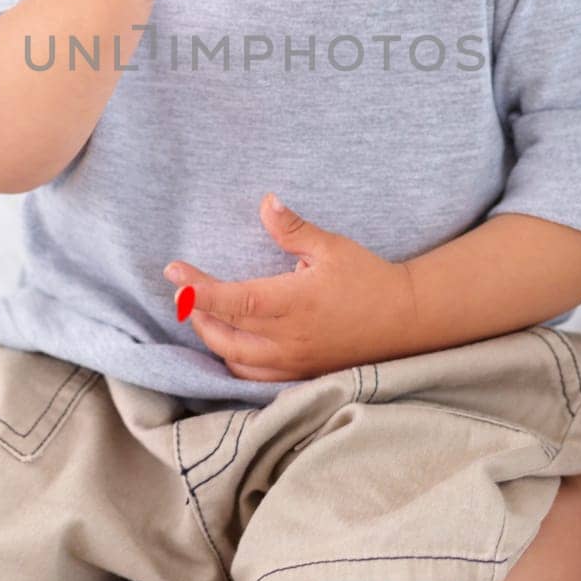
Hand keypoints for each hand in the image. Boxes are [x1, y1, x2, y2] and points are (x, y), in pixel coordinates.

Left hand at [163, 194, 419, 381]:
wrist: (406, 320)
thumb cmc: (369, 278)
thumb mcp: (332, 247)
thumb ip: (294, 229)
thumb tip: (265, 203)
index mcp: (293, 303)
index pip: (233, 301)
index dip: (198, 290)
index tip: (174, 273)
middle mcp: (288, 339)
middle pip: (224, 335)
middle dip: (198, 314)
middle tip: (185, 292)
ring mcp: (294, 362)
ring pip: (235, 360)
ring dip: (213, 338)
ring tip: (204, 315)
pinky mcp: (301, 375)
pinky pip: (254, 377)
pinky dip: (234, 361)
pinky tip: (231, 344)